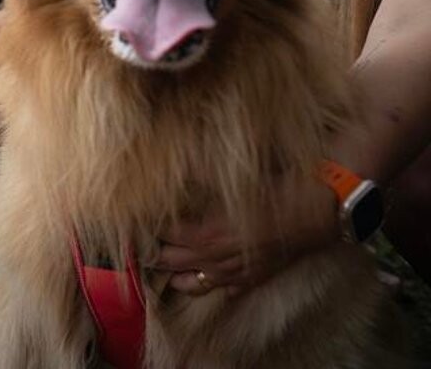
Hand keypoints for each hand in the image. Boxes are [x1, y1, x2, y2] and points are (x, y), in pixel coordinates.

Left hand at [151, 182, 339, 294]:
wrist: (319, 208)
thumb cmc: (275, 187)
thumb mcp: (231, 177)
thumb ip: (197, 172)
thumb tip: (173, 163)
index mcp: (203, 233)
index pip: (160, 235)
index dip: (145, 226)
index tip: (134, 217)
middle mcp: (212, 259)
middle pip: (167, 262)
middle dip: (149, 252)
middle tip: (139, 240)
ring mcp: (232, 274)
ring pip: (189, 283)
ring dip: (172, 273)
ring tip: (161, 261)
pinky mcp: (251, 279)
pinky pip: (220, 289)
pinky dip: (204, 284)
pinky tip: (198, 276)